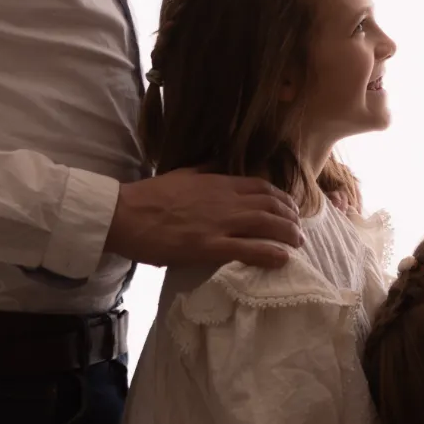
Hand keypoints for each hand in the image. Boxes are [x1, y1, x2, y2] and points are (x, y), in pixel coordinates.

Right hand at [104, 168, 303, 268]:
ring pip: (266, 225)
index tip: (289, 208)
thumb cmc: (149, 196)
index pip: (261, 186)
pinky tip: (283, 259)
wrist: (125, 214)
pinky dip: (270, 254)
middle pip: (271, 205)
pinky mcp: (208, 246)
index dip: (281, 198)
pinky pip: (248, 249)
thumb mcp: (182, 173)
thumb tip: (219, 164)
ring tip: (298, 244)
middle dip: (290, 217)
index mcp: (218, 182)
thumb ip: (205, 170)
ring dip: (288, 234)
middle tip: (298, 229)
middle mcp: (225, 200)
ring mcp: (219, 223)